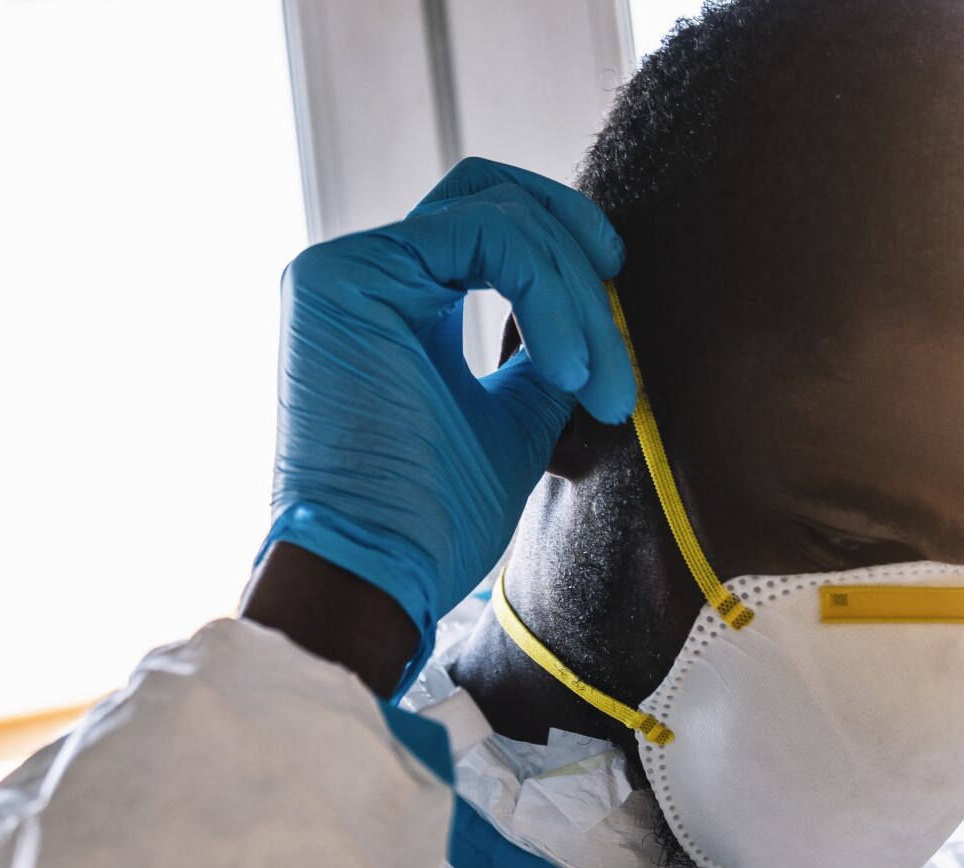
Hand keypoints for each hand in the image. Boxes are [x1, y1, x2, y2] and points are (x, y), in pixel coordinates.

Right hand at [254, 158, 634, 693]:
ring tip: (599, 387)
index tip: (619, 326)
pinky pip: (483, 235)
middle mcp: (362, 274)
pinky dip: (547, 293)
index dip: (567, 254)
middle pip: (492, 194)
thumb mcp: (514, 419)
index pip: (488, 225)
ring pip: (497, 213)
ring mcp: (345, 269)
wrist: (376, 577)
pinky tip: (566, 371)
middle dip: (577, 253)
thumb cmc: (435, 523)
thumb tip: (600, 306)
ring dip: (574, 294)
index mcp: (394, 304)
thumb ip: (541, 352)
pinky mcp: (343, 275)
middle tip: (618, 352)